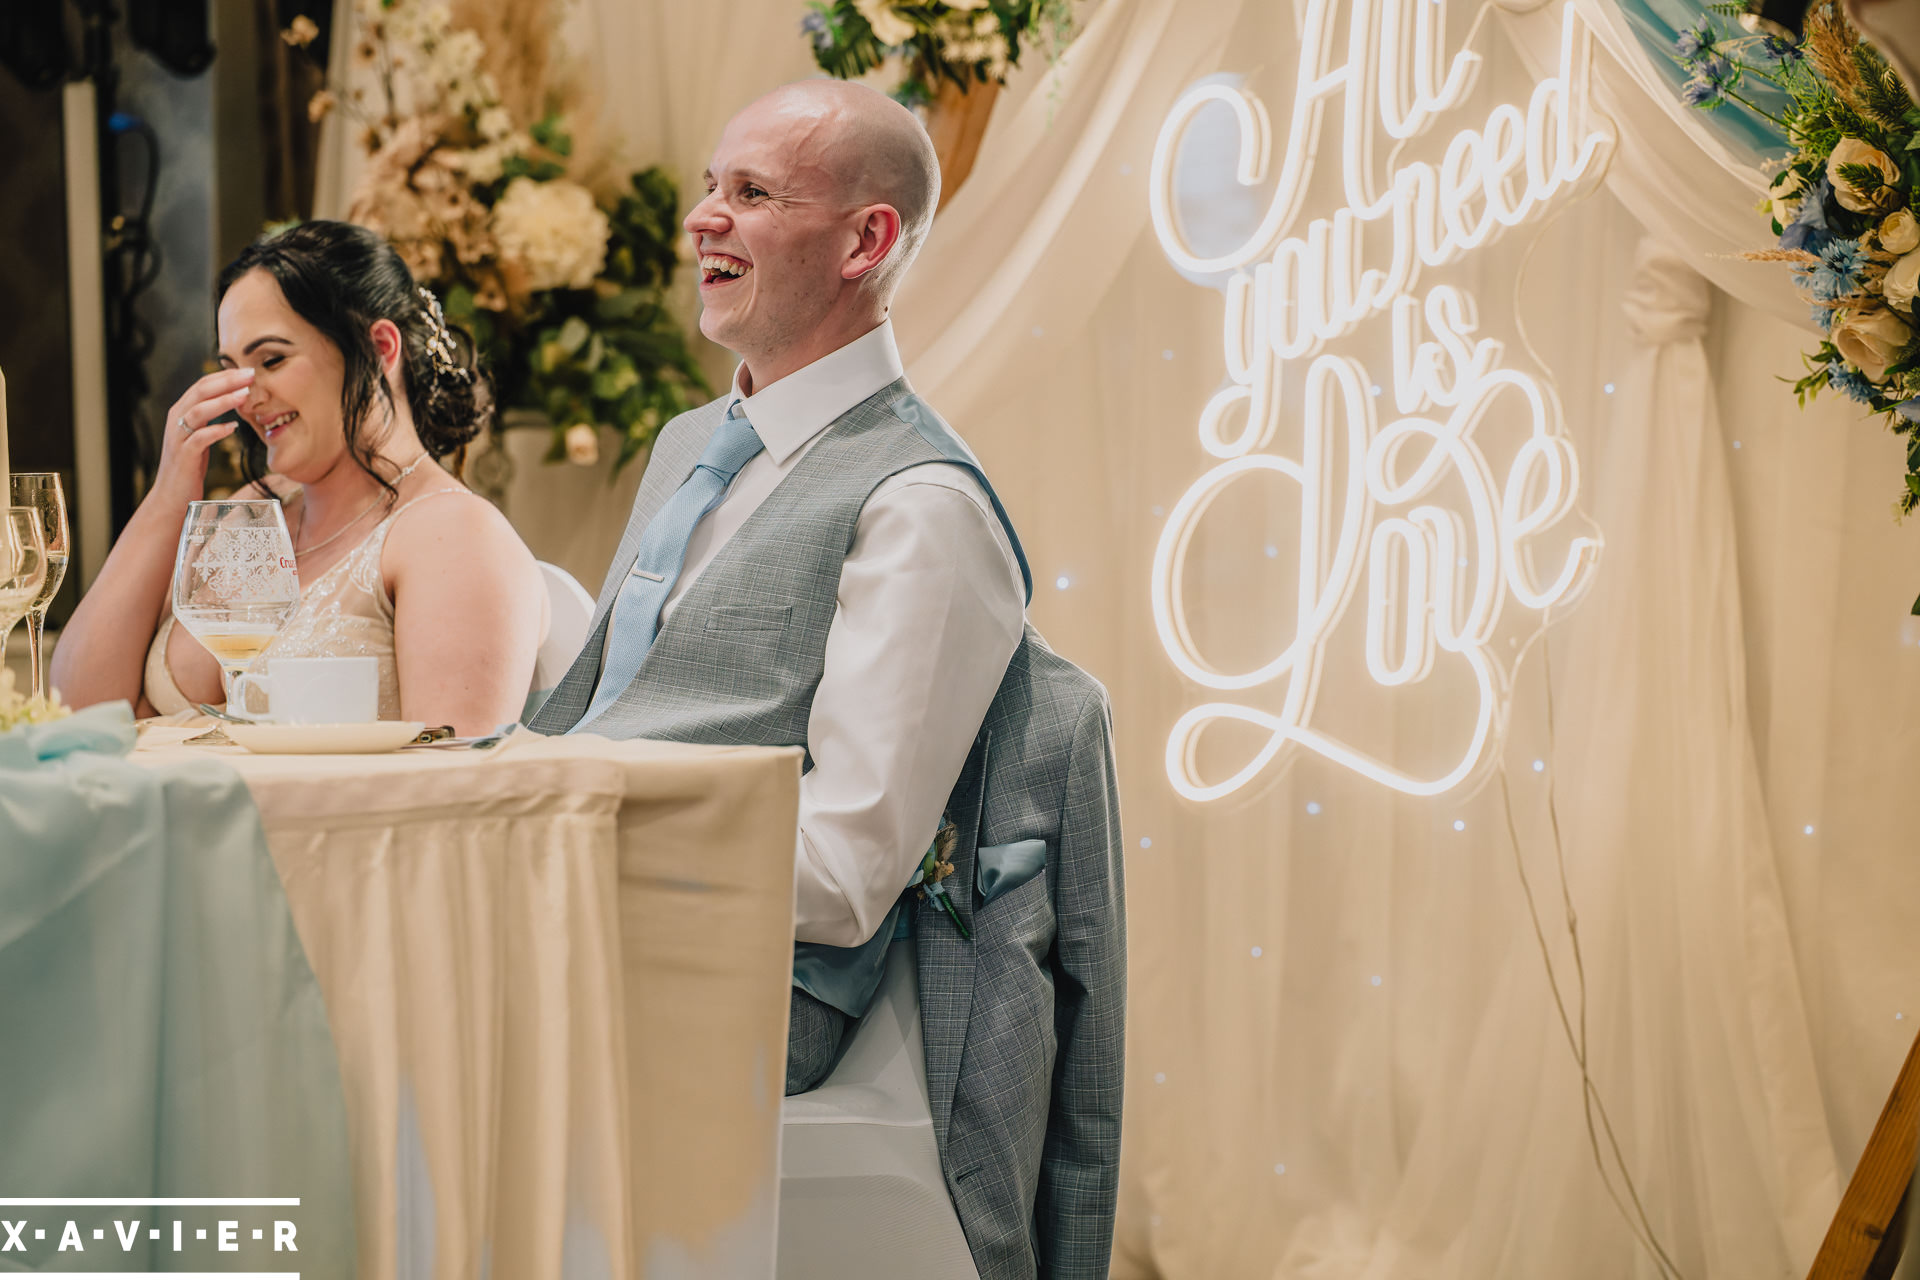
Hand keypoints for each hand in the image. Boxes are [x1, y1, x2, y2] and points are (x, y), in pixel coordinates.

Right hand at [150, 367, 254, 506]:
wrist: (172, 496)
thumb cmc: (190, 465)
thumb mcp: (201, 435)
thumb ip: (211, 417)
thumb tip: (235, 398)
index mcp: (182, 412)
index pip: (203, 384)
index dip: (225, 376)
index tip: (249, 371)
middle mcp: (177, 419)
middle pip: (200, 391)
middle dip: (227, 381)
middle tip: (251, 375)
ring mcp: (178, 437)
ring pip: (198, 411)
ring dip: (223, 401)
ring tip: (245, 395)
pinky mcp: (184, 455)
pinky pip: (199, 438)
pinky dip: (216, 431)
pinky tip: (233, 427)